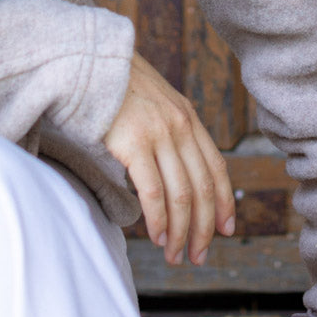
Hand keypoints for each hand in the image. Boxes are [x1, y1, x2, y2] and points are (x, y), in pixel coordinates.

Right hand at [103, 52, 235, 265]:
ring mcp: (159, 134)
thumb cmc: (115, 84)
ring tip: (177, 256)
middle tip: (199, 256)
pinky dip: (159, 220)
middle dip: (205, 228)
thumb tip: (174, 165)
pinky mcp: (134, 144)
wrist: (90, 60)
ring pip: (182, 195)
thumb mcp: (155, 100)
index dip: (224, 202)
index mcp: (188, 116)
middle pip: (203, 188)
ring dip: (182, 233)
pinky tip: (158, 237)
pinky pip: (153, 192)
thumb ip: (169, 127)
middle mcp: (180, 126)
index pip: (217, 167)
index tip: (226, 229)